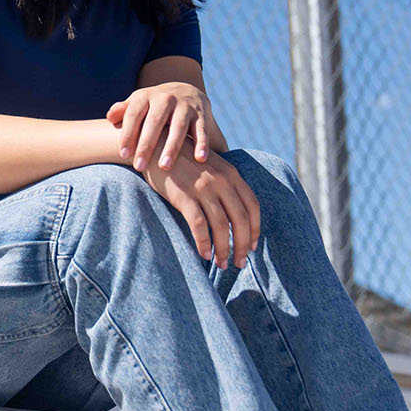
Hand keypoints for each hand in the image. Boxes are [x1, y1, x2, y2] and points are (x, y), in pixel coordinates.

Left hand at [107, 81, 212, 172]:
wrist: (186, 91)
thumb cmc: (153, 105)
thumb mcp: (138, 103)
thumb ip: (123, 111)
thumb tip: (110, 118)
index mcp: (145, 96)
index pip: (134, 115)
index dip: (128, 134)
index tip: (123, 155)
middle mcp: (165, 98)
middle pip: (154, 121)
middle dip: (146, 144)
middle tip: (139, 166)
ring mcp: (185, 106)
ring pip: (178, 127)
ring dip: (172, 147)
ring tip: (164, 167)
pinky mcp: (201, 114)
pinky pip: (201, 130)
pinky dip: (201, 144)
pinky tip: (199, 159)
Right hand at [136, 147, 260, 267]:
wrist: (155, 146)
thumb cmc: (183, 160)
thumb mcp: (211, 166)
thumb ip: (225, 183)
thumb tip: (234, 213)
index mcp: (232, 174)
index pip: (253, 206)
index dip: (255, 229)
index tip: (252, 247)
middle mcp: (222, 180)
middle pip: (241, 220)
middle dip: (242, 245)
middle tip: (239, 264)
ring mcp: (203, 188)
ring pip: (221, 226)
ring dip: (224, 249)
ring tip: (221, 264)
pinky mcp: (184, 196)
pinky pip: (199, 225)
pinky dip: (204, 243)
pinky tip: (204, 255)